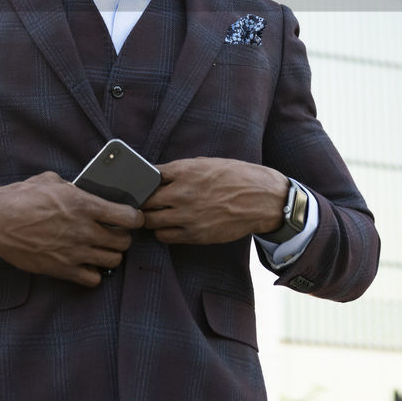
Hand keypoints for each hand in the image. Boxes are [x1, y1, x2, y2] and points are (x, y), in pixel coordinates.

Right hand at [0, 171, 143, 287]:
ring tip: (102, 248)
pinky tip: (87, 263)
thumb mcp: (52, 181)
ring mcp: (74, 253)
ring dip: (111, 255)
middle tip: (115, 233)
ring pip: (113, 261)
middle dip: (123, 237)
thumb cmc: (22, 197)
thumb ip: (75, 188)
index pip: (129, 217)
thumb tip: (87, 192)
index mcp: (84, 205)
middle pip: (124, 242)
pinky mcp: (62, 270)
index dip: (135, 217)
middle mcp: (84, 230)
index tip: (132, 217)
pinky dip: (95, 273)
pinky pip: (94, 279)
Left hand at [142, 158, 288, 244]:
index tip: (139, 183)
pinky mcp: (195, 235)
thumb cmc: (236, 176)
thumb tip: (160, 176)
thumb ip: (181, 170)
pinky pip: (165, 237)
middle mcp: (182, 194)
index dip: (141, 180)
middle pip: (144, 202)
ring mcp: (187, 216)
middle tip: (143, 202)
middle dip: (141, 202)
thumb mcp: (206, 163)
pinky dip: (162, 232)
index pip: (147, 176)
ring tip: (155, 215)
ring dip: (149, 219)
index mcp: (184, 171)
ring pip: (150, 222)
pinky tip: (169, 226)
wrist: (262, 199)